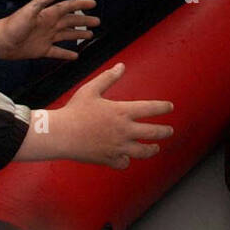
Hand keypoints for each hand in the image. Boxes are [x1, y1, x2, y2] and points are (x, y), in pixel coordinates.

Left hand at [0, 0, 97, 60]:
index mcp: (48, 14)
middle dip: (84, 20)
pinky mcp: (42, 50)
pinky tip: (76, 55)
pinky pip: (58, 51)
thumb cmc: (12, 25)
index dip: (81, 4)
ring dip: (79, 34)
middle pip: (71, 21)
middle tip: (97, 21)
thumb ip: (43, 1)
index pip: (68, 7)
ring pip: (67, 35)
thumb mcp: (29, 10)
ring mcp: (47, 37)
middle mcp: (50, 25)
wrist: (0, 42)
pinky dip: (67, 53)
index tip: (93, 3)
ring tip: (90, 35)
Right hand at [28, 65, 173, 167]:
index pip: (151, 108)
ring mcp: (117, 146)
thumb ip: (108, 78)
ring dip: (152, 149)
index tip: (170, 107)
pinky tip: (127, 158)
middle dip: (165, 131)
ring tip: (156, 147)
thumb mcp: (91, 89)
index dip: (163, 107)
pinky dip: (126, 161)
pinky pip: (124, 163)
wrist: (60, 134)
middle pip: (154, 133)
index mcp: (122, 112)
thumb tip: (121, 66)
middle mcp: (124, 130)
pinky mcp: (108, 159)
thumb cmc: (74, 111)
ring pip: (143, 151)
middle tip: (169, 130)